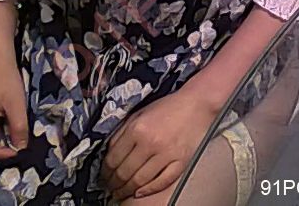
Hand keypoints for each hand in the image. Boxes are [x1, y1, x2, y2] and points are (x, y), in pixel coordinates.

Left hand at [100, 87, 217, 201]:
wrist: (196, 104)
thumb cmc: (168, 107)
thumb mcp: (140, 113)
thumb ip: (123, 131)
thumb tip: (108, 151)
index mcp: (137, 128)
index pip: (113, 157)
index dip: (105, 171)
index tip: (103, 176)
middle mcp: (150, 142)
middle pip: (125, 172)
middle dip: (113, 183)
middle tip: (109, 188)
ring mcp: (166, 154)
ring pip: (140, 180)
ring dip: (127, 190)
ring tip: (121, 193)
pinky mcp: (180, 162)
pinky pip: (161, 182)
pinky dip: (148, 190)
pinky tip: (140, 193)